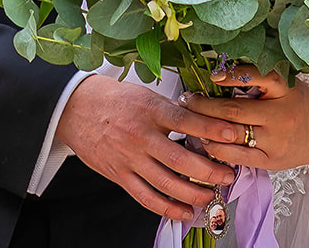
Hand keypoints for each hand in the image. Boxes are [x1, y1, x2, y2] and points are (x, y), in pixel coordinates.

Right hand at [55, 74, 241, 221]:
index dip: (211, 129)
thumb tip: (204, 120)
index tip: (233, 134)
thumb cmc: (114, 99)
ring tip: (211, 195)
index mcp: (150, 110)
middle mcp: (141, 135)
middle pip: (180, 159)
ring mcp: (129, 158)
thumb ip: (172, 110)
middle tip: (227, 174)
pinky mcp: (119, 175)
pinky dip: (167, 207)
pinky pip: (146, 197)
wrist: (75, 108)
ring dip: (193, 192)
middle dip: (209, 170)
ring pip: (166, 182)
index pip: (186, 120)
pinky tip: (184, 212)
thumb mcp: (145, 95)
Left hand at [180, 65, 308, 170]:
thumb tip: (220, 76)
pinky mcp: (271, 160)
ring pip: (231, 136)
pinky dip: (217, 149)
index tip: (211, 75)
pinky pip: (237, 157)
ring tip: (189, 121)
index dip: (232, 76)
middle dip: (203, 105)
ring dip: (205, 129)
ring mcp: (275, 141)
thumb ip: (260, 82)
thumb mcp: (288, 84)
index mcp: (284, 91)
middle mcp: (279, 116)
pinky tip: (205, 142)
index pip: (256, 78)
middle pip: (233, 111)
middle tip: (186, 99)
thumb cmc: (304, 101)